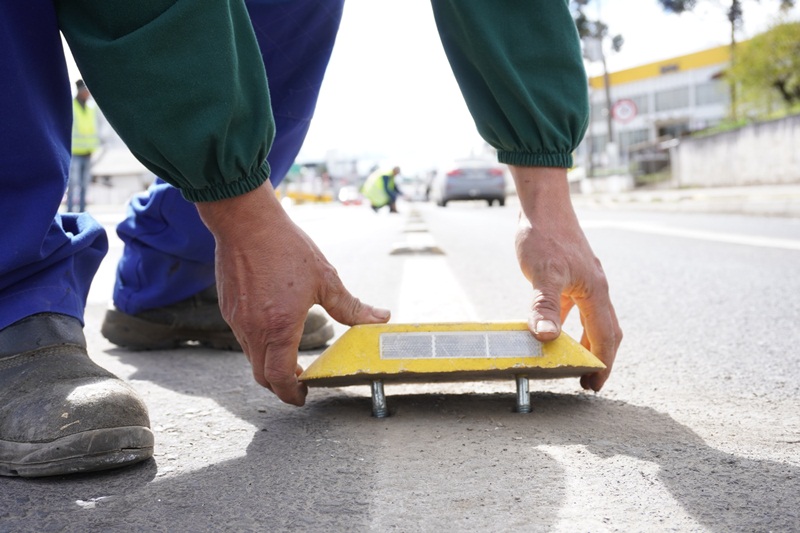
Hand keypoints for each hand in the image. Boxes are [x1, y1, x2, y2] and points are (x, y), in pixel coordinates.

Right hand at [196, 182, 390, 404]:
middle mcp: (254, 329)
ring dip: (271, 364)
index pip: (279, 378)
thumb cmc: (286, 247)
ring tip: (291, 356)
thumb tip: (380, 318)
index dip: (292, 393)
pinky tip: (275, 329)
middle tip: (301, 381)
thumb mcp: (325, 278)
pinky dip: (260, 345)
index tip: (305, 394)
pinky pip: (244, 338)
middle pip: (263, 375)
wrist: (245, 221)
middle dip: (282, 385)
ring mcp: (237, 320)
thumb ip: (350, 306)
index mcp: (279, 327)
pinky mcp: (229, 308)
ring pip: (252, 357)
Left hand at [510, 166, 621, 390]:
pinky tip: (555, 329)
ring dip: (587, 342)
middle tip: (588, 381)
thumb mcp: (542, 273)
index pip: (605, 336)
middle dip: (600, 357)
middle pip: (606, 330)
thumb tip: (547, 337)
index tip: (593, 385)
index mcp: (595, 291)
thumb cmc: (544, 235)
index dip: (602, 364)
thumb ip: (545, 305)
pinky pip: (577, 307)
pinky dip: (570, 323)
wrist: (543, 204)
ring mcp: (585, 280)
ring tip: (574, 361)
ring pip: (592, 319)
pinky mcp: (572, 274)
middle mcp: (595, 288)